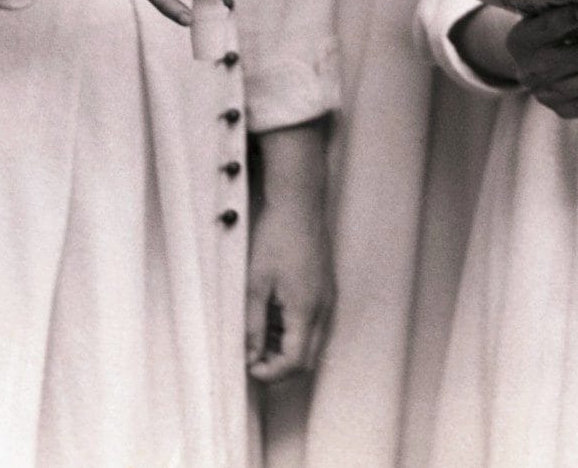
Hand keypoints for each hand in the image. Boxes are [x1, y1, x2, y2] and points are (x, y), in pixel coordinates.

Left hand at [245, 126, 332, 382]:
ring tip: (259, 330)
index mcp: (306, 310)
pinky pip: (314, 322)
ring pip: (311, 341)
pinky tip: (273, 312)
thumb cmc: (277, 237)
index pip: (295, 362)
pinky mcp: (325, 289)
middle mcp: (323, 308)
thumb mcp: (256, 284)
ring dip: (286, 347)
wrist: (299, 204)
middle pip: (307, 358)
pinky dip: (294, 329)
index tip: (250, 366)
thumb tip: (251, 354)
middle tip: (254, 356)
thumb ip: (254, 325)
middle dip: (280, 365)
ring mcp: (327, 298)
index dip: (271, 373)